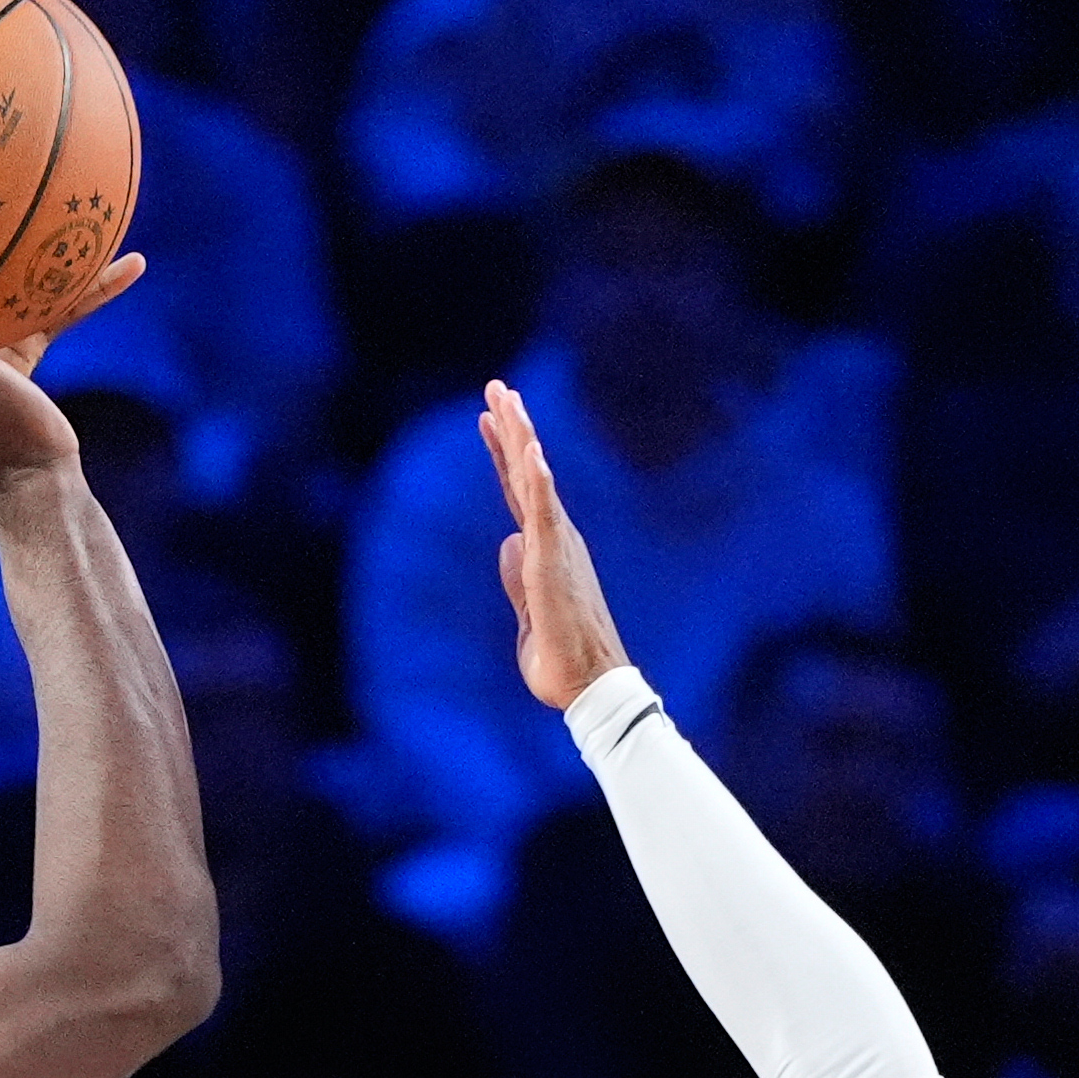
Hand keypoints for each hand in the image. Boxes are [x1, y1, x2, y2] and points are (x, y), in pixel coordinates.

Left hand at [478, 378, 630, 710]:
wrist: (589, 690)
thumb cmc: (564, 663)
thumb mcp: (529, 615)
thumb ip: (518, 579)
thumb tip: (507, 544)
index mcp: (547, 552)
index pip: (520, 494)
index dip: (504, 455)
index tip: (488, 420)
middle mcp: (556, 541)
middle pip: (527, 474)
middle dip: (511, 428)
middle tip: (497, 387)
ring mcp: (557, 548)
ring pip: (534, 482)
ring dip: (521, 438)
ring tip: (507, 399)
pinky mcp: (557, 564)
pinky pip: (545, 513)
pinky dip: (537, 481)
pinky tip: (530, 450)